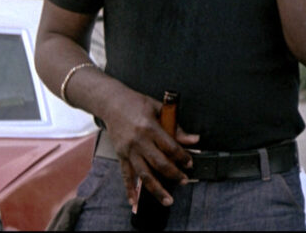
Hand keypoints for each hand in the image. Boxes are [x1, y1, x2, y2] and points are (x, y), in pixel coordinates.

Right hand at [102, 89, 198, 207]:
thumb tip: (194, 140)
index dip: (182, 157)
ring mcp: (128, 151)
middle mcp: (138, 142)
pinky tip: (134, 202)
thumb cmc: (137, 104)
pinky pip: (126, 176)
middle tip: (184, 181)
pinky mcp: (121, 156)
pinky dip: (130, 190)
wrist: (111, 103)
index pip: (170, 147)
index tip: (190, 164)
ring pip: (143, 174)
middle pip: (158, 163)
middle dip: (173, 175)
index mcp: (150, 128)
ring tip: (167, 199)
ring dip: (156, 189)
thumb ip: (176, 127)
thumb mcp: (159, 109)